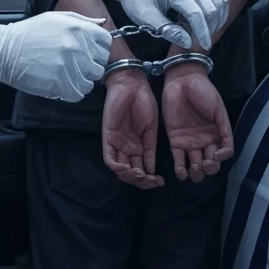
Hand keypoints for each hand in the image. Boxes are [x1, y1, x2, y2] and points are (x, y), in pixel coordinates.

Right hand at [0, 13, 110, 101]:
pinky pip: (78, 94)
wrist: (5, 51)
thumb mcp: (55, 18)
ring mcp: (69, 66)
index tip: (90, 54)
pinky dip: (71, 92)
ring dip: (80, 81)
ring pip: (90, 82)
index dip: (99, 50)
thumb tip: (102, 23)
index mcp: (78, 29)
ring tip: (65, 76)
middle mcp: (76, 47)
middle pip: (99, 65)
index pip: (106, 43)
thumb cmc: (29, 34)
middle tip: (74, 66)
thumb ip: (82, 20)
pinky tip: (60, 84)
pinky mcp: (59, 84)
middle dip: (89, 67)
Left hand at [100, 0, 227, 49]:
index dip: (201, 32)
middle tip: (196, 38)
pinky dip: (219, 11)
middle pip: (210, 8)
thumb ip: (166, 29)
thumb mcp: (144, 16)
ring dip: (216, 20)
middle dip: (208, 28)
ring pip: (219, 1)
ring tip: (200, 29)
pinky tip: (209, 21)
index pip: (195, 13)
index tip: (203, 46)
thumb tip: (187, 42)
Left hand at [101, 71, 163, 189]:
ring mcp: (117, 144)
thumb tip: (152, 170)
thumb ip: (150, 149)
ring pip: (120, 169)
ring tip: (140, 175)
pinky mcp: (108, 138)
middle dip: (141, 181)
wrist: (133, 86)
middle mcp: (128, 148)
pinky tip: (127, 168)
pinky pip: (109, 159)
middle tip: (150, 181)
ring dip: (130, 176)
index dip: (150, 179)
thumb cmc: (144, 103)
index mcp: (140, 146)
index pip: (142, 169)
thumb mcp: (151, 129)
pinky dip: (117, 167)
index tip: (160, 182)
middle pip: (131, 172)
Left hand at [161, 65, 234, 182]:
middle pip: (210, 162)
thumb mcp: (218, 109)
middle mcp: (205, 141)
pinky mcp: (175, 141)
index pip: (224, 153)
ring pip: (195, 164)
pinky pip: (178, 159)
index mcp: (218, 133)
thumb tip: (224, 151)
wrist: (183, 81)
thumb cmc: (204, 92)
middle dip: (209, 168)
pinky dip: (180, 169)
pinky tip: (182, 174)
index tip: (216, 155)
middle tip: (205, 164)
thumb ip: (224, 129)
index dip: (222, 158)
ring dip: (197, 172)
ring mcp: (190, 142)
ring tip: (195, 169)